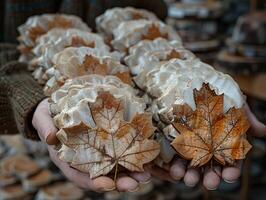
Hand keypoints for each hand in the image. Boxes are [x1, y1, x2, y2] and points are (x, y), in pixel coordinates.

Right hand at [32, 99, 150, 191]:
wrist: (56, 109)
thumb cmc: (48, 114)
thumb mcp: (42, 117)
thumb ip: (44, 126)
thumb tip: (50, 138)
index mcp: (67, 159)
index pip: (79, 176)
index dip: (93, 182)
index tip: (108, 185)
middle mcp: (83, 160)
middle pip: (101, 176)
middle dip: (119, 182)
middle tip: (136, 183)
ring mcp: (95, 153)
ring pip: (113, 168)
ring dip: (130, 174)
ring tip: (145, 175)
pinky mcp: (104, 144)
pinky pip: (118, 153)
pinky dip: (130, 158)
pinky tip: (144, 159)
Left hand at [160, 103, 265, 189]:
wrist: (197, 86)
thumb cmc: (220, 97)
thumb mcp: (235, 105)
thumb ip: (247, 119)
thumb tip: (263, 130)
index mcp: (226, 145)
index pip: (231, 162)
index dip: (232, 171)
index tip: (229, 176)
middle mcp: (210, 149)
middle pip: (212, 168)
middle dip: (211, 177)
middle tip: (209, 183)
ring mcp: (193, 147)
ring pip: (193, 166)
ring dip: (190, 175)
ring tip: (187, 179)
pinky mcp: (178, 142)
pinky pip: (176, 156)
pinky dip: (175, 165)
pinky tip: (174, 171)